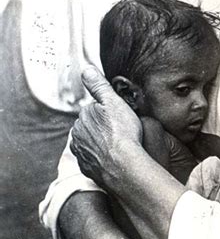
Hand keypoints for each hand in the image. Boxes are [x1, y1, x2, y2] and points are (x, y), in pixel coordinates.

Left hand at [70, 66, 141, 190]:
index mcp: (83, 116)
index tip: (120, 119)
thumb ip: (99, 85)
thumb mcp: (113, 102)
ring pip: (91, 143)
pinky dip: (102, 159)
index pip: (94, 109)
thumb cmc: (122, 133)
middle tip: (122, 132)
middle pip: (92, 127)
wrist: (123, 167)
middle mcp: (77, 134)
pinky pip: (93, 160)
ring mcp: (81, 153)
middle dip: (103, 128)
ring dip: (101, 143)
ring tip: (120, 146)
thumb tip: (86, 69)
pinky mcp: (86, 169)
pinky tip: (114, 159)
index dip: (109, 113)